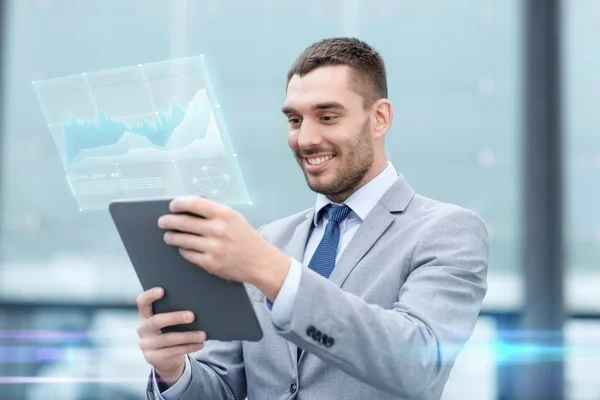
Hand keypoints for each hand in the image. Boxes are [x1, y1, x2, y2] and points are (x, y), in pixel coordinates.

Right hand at [136, 287, 205, 385]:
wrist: (165, 357)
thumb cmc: (171, 331)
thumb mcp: (169, 321)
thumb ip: (174, 311)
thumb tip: (197, 303)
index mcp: (145, 315)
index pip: (142, 302)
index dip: (150, 295)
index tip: (162, 290)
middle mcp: (142, 329)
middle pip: (156, 321)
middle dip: (175, 317)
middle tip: (192, 316)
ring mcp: (146, 344)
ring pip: (168, 339)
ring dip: (188, 336)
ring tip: (203, 334)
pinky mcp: (152, 357)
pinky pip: (173, 352)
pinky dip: (189, 347)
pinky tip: (200, 344)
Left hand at [158, 196, 289, 299]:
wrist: (260, 262)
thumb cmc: (246, 238)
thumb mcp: (234, 218)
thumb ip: (214, 212)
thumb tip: (188, 208)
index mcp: (224, 214)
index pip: (194, 204)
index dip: (179, 204)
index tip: (172, 206)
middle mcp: (218, 230)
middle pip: (183, 222)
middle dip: (169, 221)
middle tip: (162, 222)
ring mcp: (213, 248)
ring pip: (182, 239)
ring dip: (171, 237)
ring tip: (169, 236)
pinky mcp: (210, 263)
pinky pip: (188, 254)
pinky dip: (183, 250)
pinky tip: (183, 247)